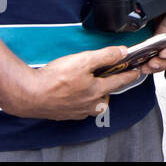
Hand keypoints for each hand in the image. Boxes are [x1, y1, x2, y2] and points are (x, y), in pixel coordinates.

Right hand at [3, 46, 147, 120]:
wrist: (28, 95)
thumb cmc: (54, 79)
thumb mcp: (83, 60)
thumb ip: (105, 56)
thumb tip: (123, 52)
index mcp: (97, 90)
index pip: (120, 81)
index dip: (130, 74)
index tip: (137, 72)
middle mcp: (89, 104)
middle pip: (106, 95)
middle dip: (108, 86)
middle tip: (105, 76)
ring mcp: (76, 111)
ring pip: (92, 104)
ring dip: (94, 95)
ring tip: (87, 84)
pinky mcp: (64, 114)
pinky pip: (78, 108)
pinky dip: (79, 100)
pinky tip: (71, 92)